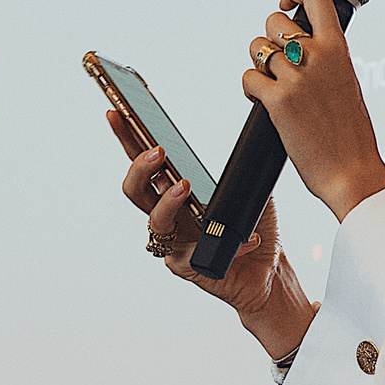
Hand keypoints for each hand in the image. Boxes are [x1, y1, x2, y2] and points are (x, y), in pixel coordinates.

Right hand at [110, 110, 313, 361]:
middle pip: (135, 191)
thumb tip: (251, 141)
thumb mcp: (251, 191)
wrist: (268, 272)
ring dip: (166, 202)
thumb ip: (243, 169)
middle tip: (158, 152)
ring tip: (184, 188)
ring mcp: (174, 244)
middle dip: (140, 168)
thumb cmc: (254, 228)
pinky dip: (228, 244)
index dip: (127, 138)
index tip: (116, 112)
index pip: (146, 163)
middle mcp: (168, 217)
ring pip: (155, 221)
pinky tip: (248, 237)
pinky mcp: (188, 268)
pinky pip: (198, 253)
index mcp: (176, 193)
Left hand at [244, 0, 384, 222]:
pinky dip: (249, 89)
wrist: (352, 172)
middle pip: (273, 21)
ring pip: (256, 48)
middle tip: (277, 63)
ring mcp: (295, 78)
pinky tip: (261, 100)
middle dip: (269, 39)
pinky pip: (248, 78)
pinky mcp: (276, 101)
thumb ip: (328, 60)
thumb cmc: (351, 134)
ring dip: (257, 64)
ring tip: (270, 84)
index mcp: (339, 49)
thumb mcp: (348, 82)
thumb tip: (306, 46)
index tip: (287, 5)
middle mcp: (316, 56)